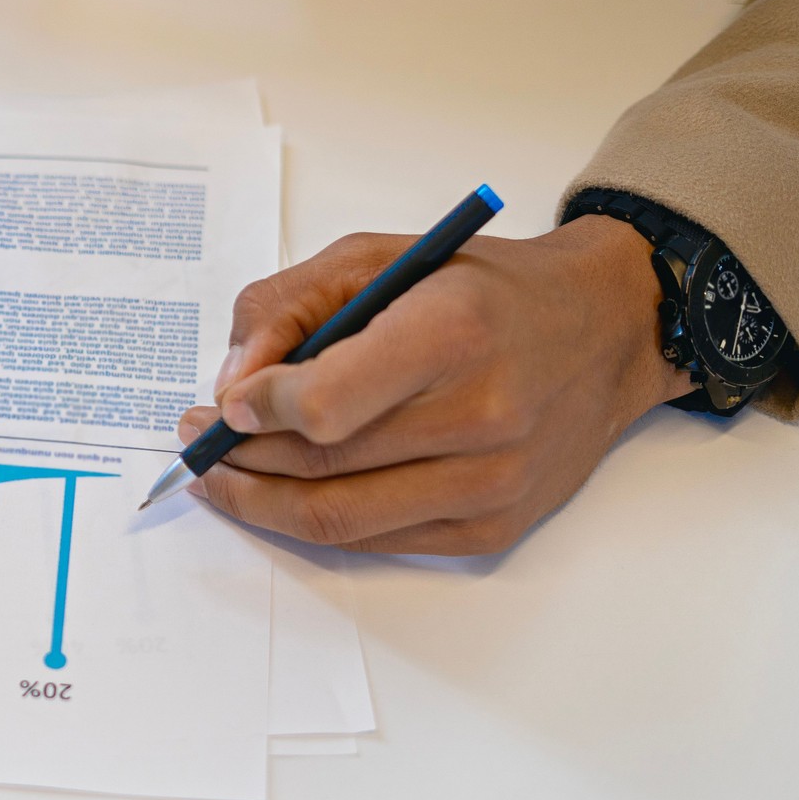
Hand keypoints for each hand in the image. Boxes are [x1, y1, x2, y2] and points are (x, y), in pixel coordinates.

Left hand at [178, 215, 693, 554]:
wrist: (602, 330)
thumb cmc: (485, 290)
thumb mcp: (378, 257)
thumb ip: (289, 306)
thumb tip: (232, 384)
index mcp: (450, 334)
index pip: (325, 403)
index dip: (258, 412)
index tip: (224, 405)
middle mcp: (480, 415)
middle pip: (320, 466)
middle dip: (237, 460)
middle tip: (196, 441)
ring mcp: (490, 482)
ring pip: (338, 518)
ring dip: (259, 504)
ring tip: (220, 475)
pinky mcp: (492, 526)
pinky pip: (376, 541)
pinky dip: (314, 523)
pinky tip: (280, 496)